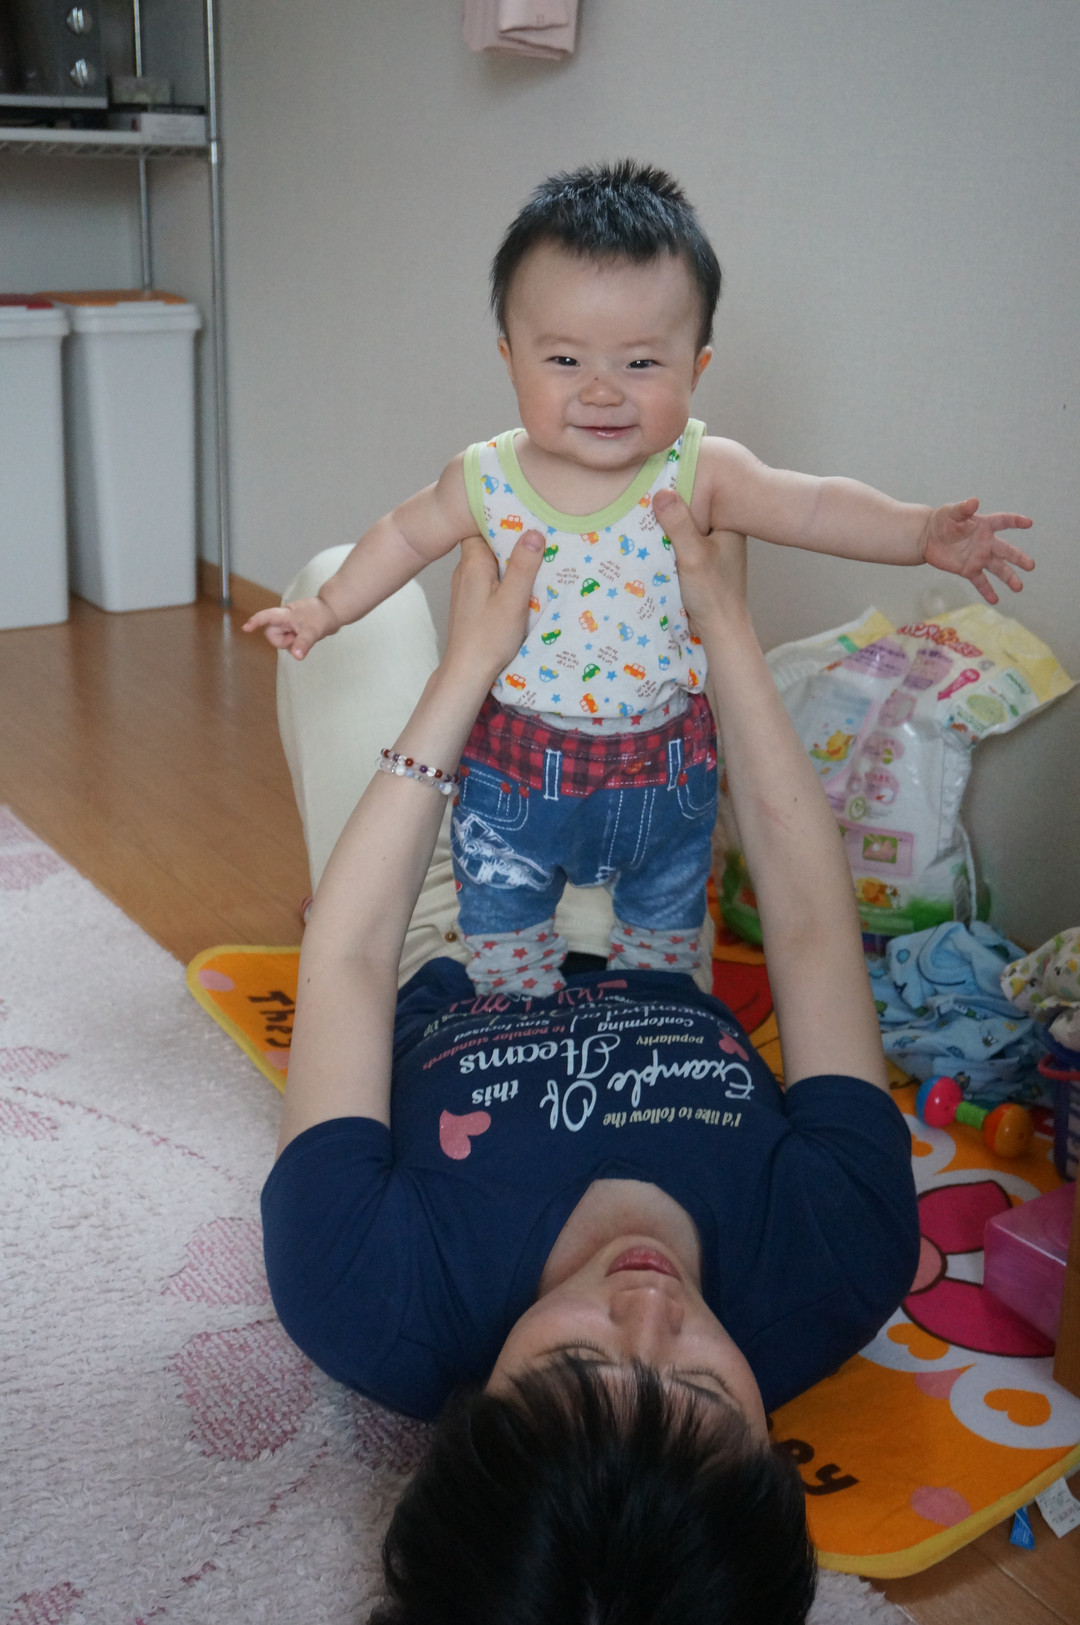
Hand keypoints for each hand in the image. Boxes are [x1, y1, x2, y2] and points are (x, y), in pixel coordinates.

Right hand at [241, 595, 339, 658]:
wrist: (335, 610)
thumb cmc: (323, 616)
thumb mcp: (314, 631)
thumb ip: (303, 643)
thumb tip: (296, 655)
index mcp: (285, 614)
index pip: (266, 617)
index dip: (255, 622)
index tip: (246, 628)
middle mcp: (284, 618)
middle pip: (271, 634)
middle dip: (282, 641)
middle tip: (297, 637)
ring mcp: (289, 624)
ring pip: (281, 639)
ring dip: (291, 642)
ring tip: (304, 634)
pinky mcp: (294, 629)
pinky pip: (289, 640)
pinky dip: (296, 642)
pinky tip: (305, 636)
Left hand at [442, 531, 544, 685]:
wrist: (467, 671)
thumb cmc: (489, 637)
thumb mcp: (513, 599)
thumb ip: (524, 565)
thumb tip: (534, 532)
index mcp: (473, 561)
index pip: (480, 523)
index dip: (500, 516)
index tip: (525, 512)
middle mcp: (465, 569)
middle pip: (487, 541)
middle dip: (510, 537)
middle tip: (539, 533)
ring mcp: (466, 585)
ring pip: (489, 561)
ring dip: (509, 559)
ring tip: (536, 556)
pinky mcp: (471, 601)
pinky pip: (489, 577)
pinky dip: (504, 576)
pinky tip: (522, 583)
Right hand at [653, 490, 747, 634]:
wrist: (720, 630)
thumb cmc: (713, 594)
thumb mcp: (693, 556)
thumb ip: (679, 525)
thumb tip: (661, 492)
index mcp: (729, 522)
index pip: (703, 492)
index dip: (679, 484)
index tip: (655, 477)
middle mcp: (723, 529)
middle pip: (692, 508)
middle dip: (670, 505)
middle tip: (642, 492)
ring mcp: (713, 545)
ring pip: (685, 525)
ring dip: (666, 524)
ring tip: (640, 510)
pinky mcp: (702, 559)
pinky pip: (681, 541)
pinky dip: (668, 540)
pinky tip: (649, 536)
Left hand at [920, 499, 1033, 604]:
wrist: (927, 537)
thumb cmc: (941, 521)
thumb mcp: (951, 513)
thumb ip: (963, 509)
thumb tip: (974, 501)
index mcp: (984, 526)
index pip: (1004, 521)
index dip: (1016, 521)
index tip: (1028, 523)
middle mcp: (986, 543)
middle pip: (1006, 551)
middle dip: (1019, 558)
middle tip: (1031, 566)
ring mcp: (979, 557)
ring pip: (998, 568)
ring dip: (1009, 578)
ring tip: (1018, 587)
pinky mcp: (969, 570)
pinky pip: (981, 582)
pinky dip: (987, 591)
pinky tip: (995, 600)